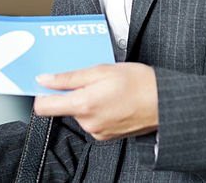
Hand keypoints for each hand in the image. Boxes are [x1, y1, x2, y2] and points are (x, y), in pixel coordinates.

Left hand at [33, 63, 157, 140]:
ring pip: (79, 112)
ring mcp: (97, 131)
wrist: (164, 102)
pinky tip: (112, 98)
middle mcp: (88, 123)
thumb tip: (45, 79)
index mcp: (84, 105)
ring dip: (86, 99)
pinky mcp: (107, 135)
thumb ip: (69, 77)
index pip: (44, 107)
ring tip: (106, 87)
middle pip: (64, 107)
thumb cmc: (139, 83)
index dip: (41, 94)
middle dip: (72, 92)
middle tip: (90, 78)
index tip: (45, 84)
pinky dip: (97, 108)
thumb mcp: (101, 70)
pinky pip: (92, 120)